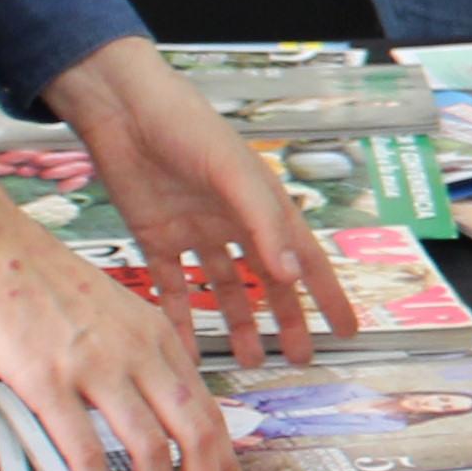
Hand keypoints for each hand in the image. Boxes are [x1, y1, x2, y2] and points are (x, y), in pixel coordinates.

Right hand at [0, 189, 248, 470]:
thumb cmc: (42, 278)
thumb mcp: (116, 309)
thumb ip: (142, 354)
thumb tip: (160, 404)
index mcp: (156, 334)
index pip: (209, 406)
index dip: (227, 457)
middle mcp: (136, 351)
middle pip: (196, 429)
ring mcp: (95, 367)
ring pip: (150, 444)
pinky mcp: (49, 381)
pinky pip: (84, 448)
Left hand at [44, 39, 360, 367]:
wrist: (124, 112)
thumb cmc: (187, 128)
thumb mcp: (234, 175)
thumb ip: (265, 225)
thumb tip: (294, 276)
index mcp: (264, 206)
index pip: (306, 259)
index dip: (327, 295)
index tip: (347, 328)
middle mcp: (235, 223)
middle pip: (268, 281)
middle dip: (286, 319)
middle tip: (299, 356)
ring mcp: (197, 233)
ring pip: (225, 289)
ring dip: (238, 323)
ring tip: (249, 358)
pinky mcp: (158, 237)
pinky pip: (173, 286)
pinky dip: (178, 317)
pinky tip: (184, 344)